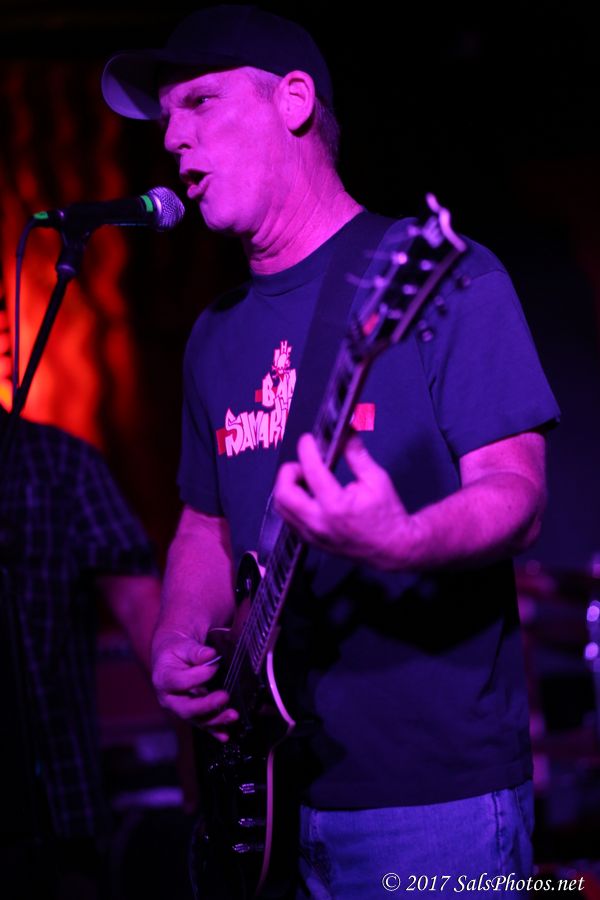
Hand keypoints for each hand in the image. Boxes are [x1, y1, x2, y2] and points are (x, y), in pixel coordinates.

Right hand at [152, 633, 238, 741]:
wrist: (171, 658)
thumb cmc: (176, 649)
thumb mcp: (182, 645)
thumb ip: (195, 651)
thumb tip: (210, 654)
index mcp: (163, 679)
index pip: (180, 682)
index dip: (198, 675)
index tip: (215, 665)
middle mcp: (170, 699)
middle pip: (186, 708)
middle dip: (206, 705)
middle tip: (224, 697)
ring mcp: (180, 709)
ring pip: (196, 719)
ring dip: (216, 720)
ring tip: (233, 715)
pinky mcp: (192, 714)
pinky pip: (203, 725)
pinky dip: (214, 731)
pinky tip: (225, 736)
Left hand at [273, 433, 416, 569]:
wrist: (392, 548)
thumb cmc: (387, 513)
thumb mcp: (377, 479)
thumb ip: (357, 455)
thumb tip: (347, 432)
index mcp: (336, 506)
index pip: (311, 472)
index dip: (306, 450)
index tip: (308, 440)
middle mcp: (318, 522)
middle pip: (284, 493)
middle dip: (289, 472)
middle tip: (303, 464)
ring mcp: (312, 535)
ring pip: (282, 508)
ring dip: (288, 487)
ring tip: (305, 479)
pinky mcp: (310, 541)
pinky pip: (289, 519)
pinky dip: (292, 503)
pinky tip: (308, 495)